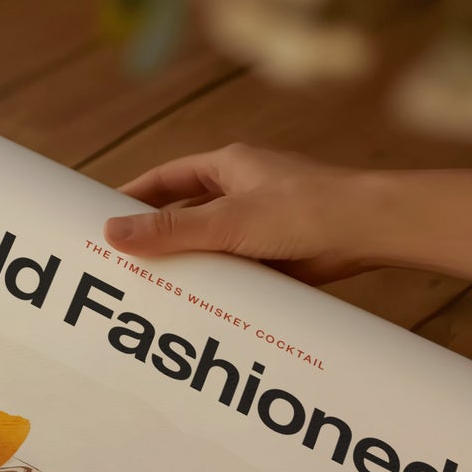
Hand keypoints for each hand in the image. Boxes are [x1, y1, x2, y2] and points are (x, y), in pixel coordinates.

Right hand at [104, 143, 372, 283]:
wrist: (369, 232)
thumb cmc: (305, 209)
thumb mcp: (226, 221)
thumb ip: (169, 230)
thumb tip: (111, 232)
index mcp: (229, 167)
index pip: (167, 179)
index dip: (133, 196)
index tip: (103, 217)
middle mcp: (242, 192)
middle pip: (184, 214)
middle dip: (154, 236)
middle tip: (118, 261)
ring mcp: (258, 224)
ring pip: (207, 245)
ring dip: (185, 264)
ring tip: (149, 290)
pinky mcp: (273, 254)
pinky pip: (231, 269)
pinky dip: (213, 284)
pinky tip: (194, 304)